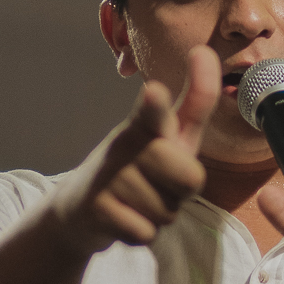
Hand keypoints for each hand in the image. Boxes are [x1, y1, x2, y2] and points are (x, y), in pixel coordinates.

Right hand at [52, 45, 220, 261]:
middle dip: (183, 191)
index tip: (155, 92)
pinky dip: (141, 232)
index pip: (153, 113)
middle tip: (161, 184)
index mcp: (145, 126)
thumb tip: (205, 50)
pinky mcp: (97, 210)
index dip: (156, 105)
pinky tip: (124, 218)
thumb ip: (194, 101)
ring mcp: (107, 178)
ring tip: (138, 201)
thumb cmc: (136, 167)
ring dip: (160, 214)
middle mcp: (124, 146)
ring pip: (168, 211)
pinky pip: (146, 232)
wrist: (79, 210)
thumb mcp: (169, 135)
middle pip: (189, 178)